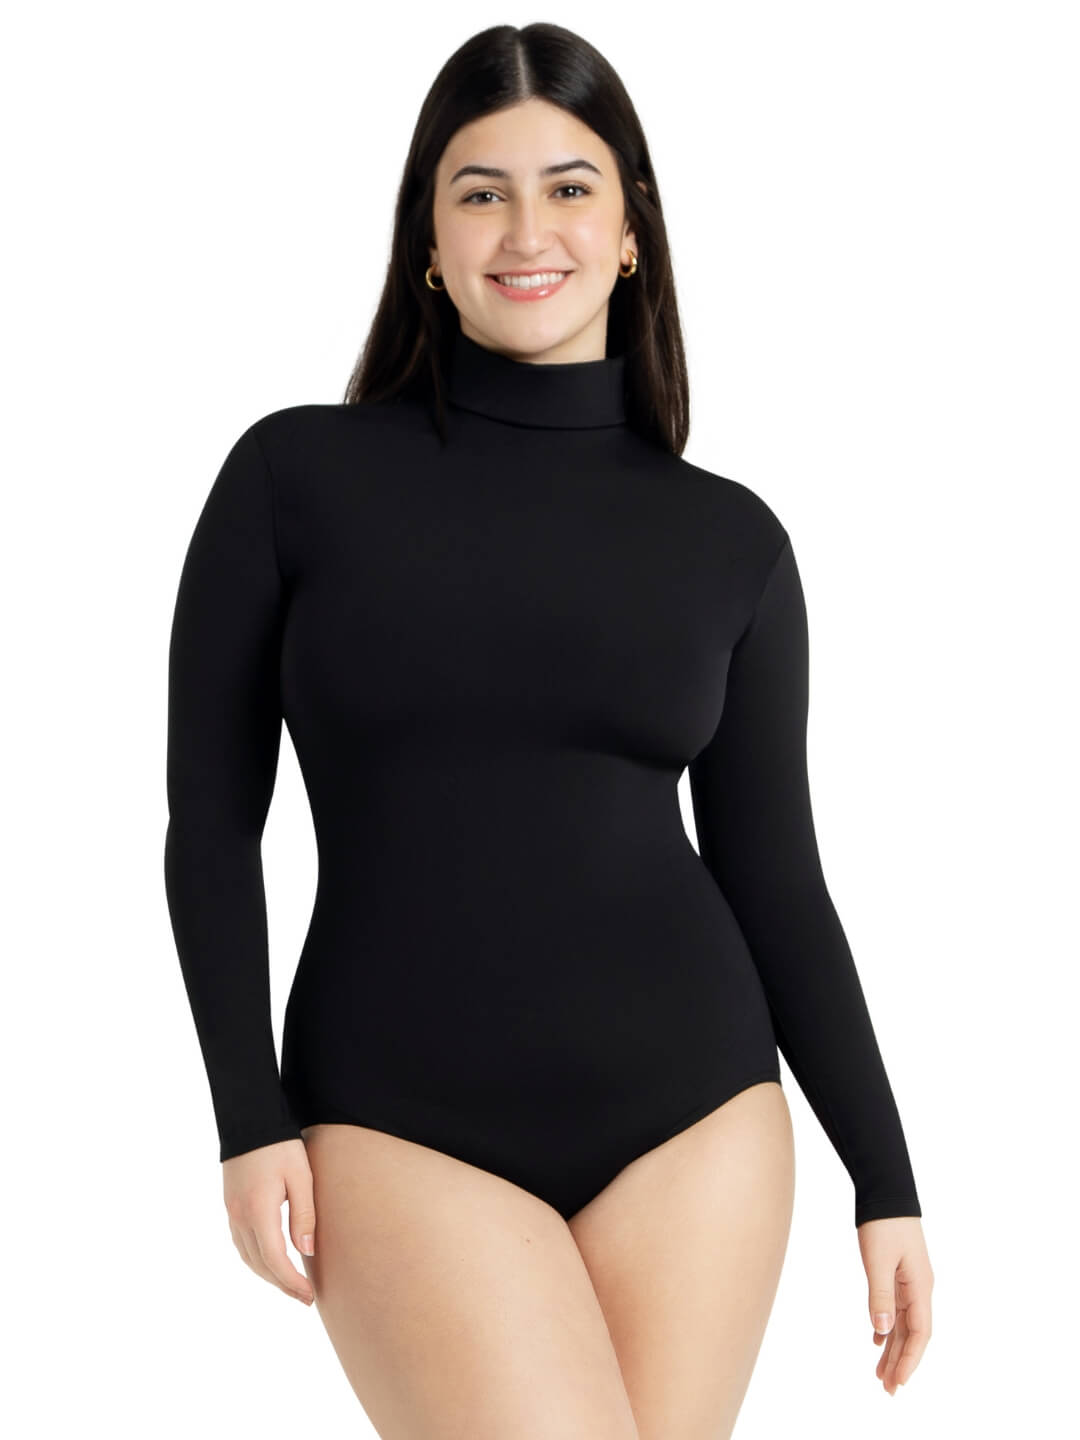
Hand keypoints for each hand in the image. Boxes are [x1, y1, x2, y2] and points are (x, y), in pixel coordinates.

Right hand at [223, 1138, 316, 1305]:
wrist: (249, 1119)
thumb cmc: (281, 1146)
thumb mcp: (301, 1176)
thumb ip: (304, 1214)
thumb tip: (307, 1251)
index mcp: (258, 1211)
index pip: (274, 1260)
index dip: (291, 1283)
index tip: (308, 1296)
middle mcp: (240, 1217)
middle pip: (259, 1264)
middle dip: (281, 1284)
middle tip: (304, 1297)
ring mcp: (232, 1212)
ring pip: (247, 1257)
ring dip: (268, 1275)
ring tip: (290, 1284)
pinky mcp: (230, 1205)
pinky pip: (241, 1243)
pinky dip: (256, 1259)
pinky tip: (270, 1260)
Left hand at [856, 1215, 932, 1393]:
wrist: (886, 1193)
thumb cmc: (884, 1224)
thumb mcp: (879, 1260)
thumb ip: (880, 1294)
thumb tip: (882, 1330)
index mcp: (920, 1287)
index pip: (920, 1334)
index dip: (910, 1360)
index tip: (898, 1382)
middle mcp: (919, 1289)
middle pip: (913, 1334)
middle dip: (901, 1362)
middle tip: (888, 1389)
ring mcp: (910, 1282)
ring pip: (903, 1324)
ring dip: (893, 1349)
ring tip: (881, 1375)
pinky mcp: (899, 1275)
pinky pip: (896, 1309)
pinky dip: (887, 1328)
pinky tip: (877, 1341)